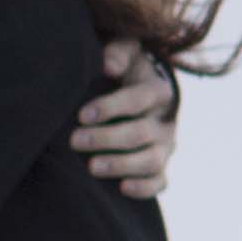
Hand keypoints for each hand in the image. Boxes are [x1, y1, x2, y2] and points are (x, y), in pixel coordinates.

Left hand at [73, 39, 180, 196]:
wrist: (140, 93)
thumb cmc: (125, 70)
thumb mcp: (124, 52)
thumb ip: (118, 53)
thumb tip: (107, 65)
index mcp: (159, 91)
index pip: (140, 99)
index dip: (111, 107)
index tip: (82, 115)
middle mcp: (167, 120)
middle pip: (142, 133)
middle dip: (107, 138)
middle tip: (75, 141)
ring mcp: (166, 146)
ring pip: (152, 160)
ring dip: (122, 165)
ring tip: (92, 167)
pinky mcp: (160, 167)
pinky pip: (160, 182)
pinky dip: (144, 188)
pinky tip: (122, 188)